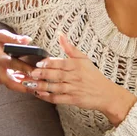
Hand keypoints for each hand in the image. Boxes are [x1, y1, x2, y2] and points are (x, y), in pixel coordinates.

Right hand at [0, 21, 35, 92]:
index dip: (24, 68)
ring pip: (11, 86)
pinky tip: (33, 84)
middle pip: (11, 82)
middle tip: (40, 86)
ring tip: (40, 88)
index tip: (36, 70)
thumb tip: (27, 40)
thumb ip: (14, 38)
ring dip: (25, 88)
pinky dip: (21, 86)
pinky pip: (10, 84)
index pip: (11, 64)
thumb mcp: (0, 34)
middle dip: (26, 86)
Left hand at [22, 34, 136, 125]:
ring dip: (41, 86)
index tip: (39, 63)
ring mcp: (73, 89)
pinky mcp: (73, 100)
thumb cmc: (93, 75)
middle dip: (42, 74)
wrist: (106, 94)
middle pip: (56, 75)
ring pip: (55, 87)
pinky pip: (58, 99)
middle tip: (31, 73)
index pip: (61, 63)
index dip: (49, 63)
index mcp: (76, 65)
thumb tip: (60, 35)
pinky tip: (39, 94)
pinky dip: (47, 97)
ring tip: (30, 84)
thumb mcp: (84, 59)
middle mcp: (74, 77)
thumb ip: (70, 48)